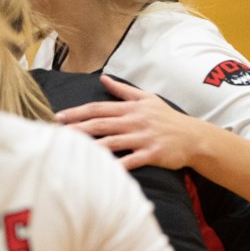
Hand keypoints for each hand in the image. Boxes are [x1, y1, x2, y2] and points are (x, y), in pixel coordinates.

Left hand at [53, 75, 208, 169]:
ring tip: (70, 151)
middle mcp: (134, 121)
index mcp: (131, 108)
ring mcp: (143, 137)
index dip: (77, 112)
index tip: (58, 116)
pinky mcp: (152, 153)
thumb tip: (103, 78)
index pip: (99, 108)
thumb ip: (123, 91)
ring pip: (111, 142)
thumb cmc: (169, 119)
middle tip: (55, 132)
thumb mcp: (147, 99)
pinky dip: (117, 166)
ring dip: (90, 146)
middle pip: (100, 123)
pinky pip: (131, 161)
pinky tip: (101, 171)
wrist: (195, 137)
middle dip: (76, 127)